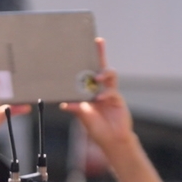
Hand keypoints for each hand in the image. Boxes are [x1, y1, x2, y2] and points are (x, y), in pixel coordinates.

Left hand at [58, 39, 138, 157]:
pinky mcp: (117, 99)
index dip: (85, 61)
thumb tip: (63, 104)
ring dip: (103, 73)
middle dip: (99, 54)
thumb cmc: (98, 129)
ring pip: (109, 75)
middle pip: (100, 67)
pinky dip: (105, 93)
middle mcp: (99, 89)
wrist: (113, 140)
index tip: (80, 48)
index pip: (87, 72)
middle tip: (97, 41)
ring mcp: (109, 92)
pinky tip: (101, 98)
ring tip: (97, 77)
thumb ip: (76, 109)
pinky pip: (111, 91)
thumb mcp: (83, 117)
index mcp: (89, 91)